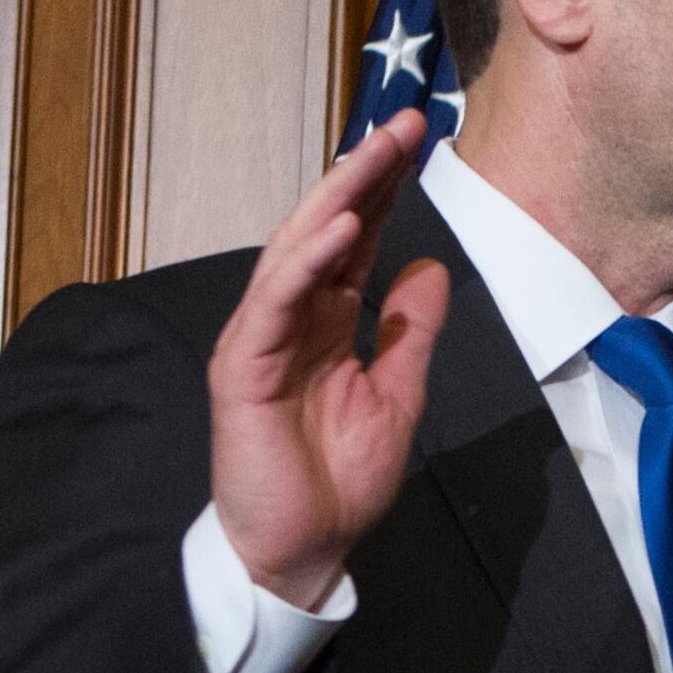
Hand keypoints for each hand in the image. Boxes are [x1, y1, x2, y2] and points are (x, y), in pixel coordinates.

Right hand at [209, 111, 449, 609]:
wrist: (302, 547)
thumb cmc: (339, 479)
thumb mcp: (399, 394)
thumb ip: (412, 331)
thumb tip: (430, 266)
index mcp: (328, 323)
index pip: (357, 242)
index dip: (384, 190)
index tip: (419, 141)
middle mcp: (291, 320)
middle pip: (325, 231)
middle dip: (362, 175)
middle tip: (401, 124)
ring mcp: (262, 339)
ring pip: (295, 254)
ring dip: (334, 202)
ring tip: (372, 157)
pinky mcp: (242, 367)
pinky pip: (274, 304)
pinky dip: (304, 263)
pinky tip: (337, 230)